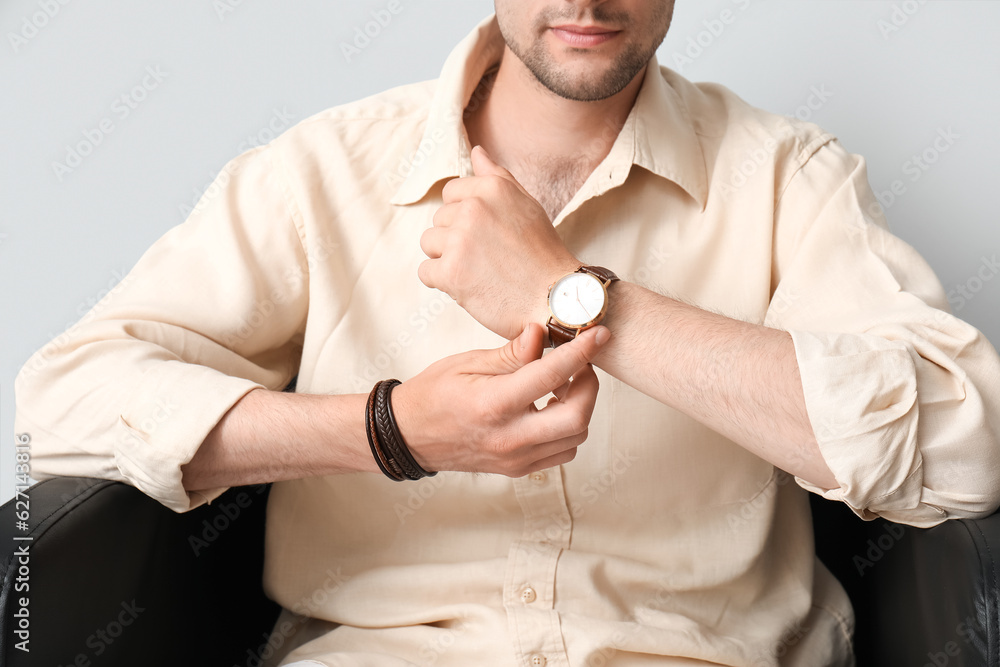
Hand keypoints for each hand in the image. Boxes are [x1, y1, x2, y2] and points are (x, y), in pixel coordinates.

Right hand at [391, 323, 609, 476]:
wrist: (410, 435)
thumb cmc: (434, 393)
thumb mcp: (468, 363)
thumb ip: (511, 353)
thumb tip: (543, 332)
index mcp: (493, 405)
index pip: (551, 376)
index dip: (582, 353)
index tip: (600, 335)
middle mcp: (508, 438)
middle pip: (577, 418)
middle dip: (590, 386)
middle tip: (580, 365)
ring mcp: (515, 458)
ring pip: (575, 437)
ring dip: (580, 407)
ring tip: (563, 384)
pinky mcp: (518, 468)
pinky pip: (561, 451)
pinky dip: (567, 428)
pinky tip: (551, 406)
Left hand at [418, 145, 580, 339]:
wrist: (555, 299)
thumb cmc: (542, 254)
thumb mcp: (526, 205)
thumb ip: (498, 177)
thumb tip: (476, 152)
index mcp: (491, 188)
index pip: (451, 193)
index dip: (464, 217)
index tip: (486, 235)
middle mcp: (473, 208)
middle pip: (439, 219)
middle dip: (456, 239)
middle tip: (488, 257)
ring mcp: (460, 240)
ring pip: (428, 243)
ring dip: (447, 259)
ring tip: (478, 271)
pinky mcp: (450, 272)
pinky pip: (426, 271)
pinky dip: (443, 282)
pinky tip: (470, 285)